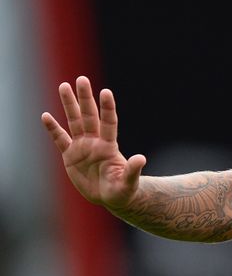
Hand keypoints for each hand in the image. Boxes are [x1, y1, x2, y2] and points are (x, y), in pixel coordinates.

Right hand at [41, 76, 145, 208]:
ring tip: (64, 86)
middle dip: (85, 98)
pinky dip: (53, 128)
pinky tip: (46, 116)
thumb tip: (141, 158)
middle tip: (81, 79)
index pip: (109, 122)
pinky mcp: (70, 156)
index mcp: (109, 146)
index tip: (106, 91)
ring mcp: (82, 147)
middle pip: (89, 116)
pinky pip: (60, 139)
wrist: (110, 197)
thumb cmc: (122, 190)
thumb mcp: (128, 182)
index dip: (107, 108)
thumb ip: (132, 170)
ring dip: (69, 105)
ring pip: (74, 121)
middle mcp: (95, 142)